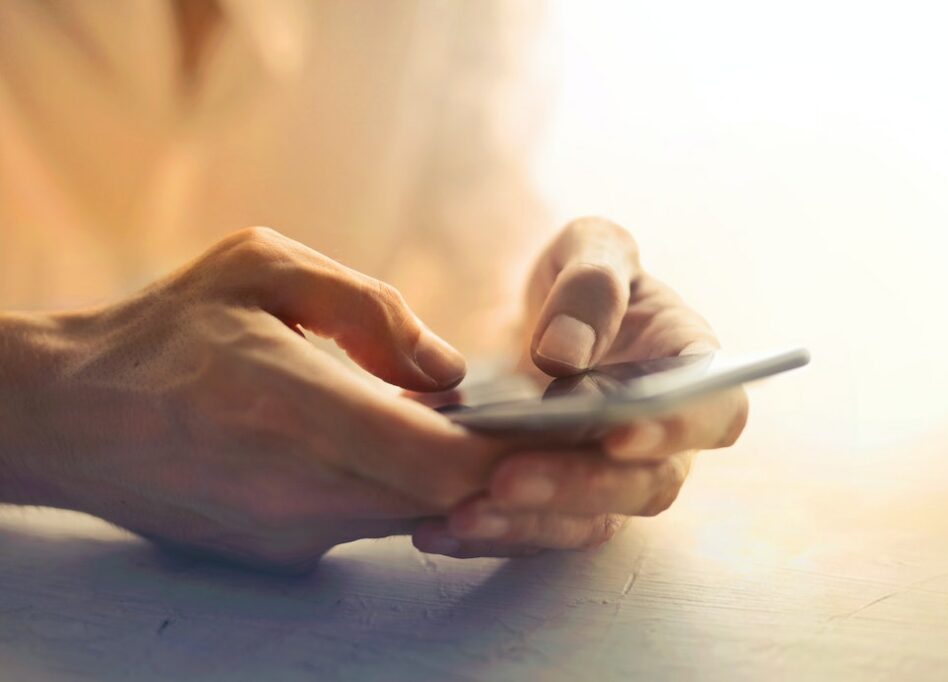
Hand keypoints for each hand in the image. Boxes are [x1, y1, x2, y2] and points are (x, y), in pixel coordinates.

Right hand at [1, 228, 505, 571]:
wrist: (72, 417)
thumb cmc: (165, 331)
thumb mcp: (261, 268)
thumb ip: (369, 310)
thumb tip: (449, 369)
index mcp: (295, 405)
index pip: (445, 461)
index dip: (519, 454)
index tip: (569, 429)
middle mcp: (300, 488)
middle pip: (448, 501)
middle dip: (509, 471)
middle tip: (549, 428)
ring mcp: (290, 534)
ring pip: (417, 516)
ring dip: (458, 479)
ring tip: (481, 427)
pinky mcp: (280, 556)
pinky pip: (373, 524)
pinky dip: (406, 491)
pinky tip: (402, 447)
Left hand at [413, 217, 747, 556]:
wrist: (530, 311)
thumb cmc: (581, 277)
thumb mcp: (591, 248)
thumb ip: (590, 286)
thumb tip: (564, 355)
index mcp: (690, 370)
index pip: (712, 411)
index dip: (676, 429)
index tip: (619, 434)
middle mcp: (661, 437)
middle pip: (646, 485)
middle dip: (578, 488)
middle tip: (505, 478)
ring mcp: (611, 476)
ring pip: (589, 521)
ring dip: (527, 523)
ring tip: (460, 513)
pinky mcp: (560, 501)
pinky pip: (534, 530)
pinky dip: (487, 533)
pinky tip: (435, 528)